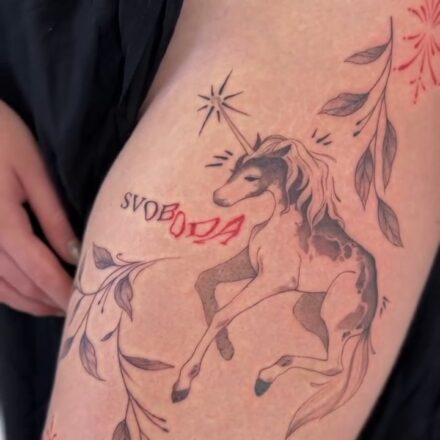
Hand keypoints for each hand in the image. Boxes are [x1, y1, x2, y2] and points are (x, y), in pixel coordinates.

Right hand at [0, 101, 79, 315]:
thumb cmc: (2, 138)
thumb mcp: (34, 173)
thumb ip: (53, 217)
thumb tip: (74, 255)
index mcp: (1, 222)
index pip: (39, 269)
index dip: (61, 291)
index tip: (83, 305)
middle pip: (19, 284)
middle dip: (49, 301)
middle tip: (76, 310)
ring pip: (0, 287)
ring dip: (30, 302)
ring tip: (57, 307)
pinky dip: (9, 293)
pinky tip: (27, 294)